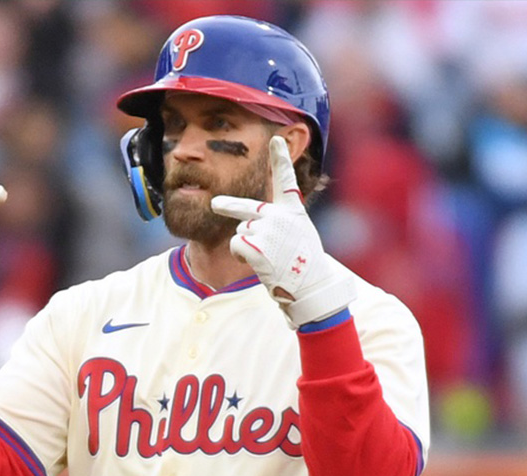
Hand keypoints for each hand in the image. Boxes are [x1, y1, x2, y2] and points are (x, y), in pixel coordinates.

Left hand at [210, 136, 355, 327]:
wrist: (310, 286)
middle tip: (215, 204)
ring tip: (268, 259)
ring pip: (241, 232)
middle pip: (245, 209)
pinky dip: (241, 256)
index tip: (276, 139)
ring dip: (247, 246)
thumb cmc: (305, 263)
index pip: (286, 180)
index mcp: (293, 211)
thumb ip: (279, 222)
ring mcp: (267, 229)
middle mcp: (279, 215)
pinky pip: (236, 245)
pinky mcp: (255, 244)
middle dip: (227, 206)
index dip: (280, 159)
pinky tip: (259, 264)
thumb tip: (247, 222)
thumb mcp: (299, 235)